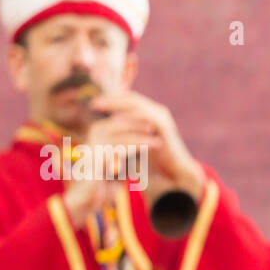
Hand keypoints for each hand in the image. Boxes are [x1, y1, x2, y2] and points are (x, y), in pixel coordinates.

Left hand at [88, 91, 205, 202]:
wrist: (175, 171)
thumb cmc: (155, 161)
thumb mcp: (137, 144)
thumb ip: (126, 134)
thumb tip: (106, 130)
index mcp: (151, 114)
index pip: (129, 100)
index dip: (111, 100)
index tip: (93, 104)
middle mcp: (157, 112)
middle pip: (131, 98)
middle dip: (111, 100)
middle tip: (94, 103)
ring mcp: (161, 117)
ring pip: (136, 103)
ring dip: (116, 104)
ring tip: (101, 106)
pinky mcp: (164, 125)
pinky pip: (144, 115)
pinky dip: (129, 115)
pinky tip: (115, 119)